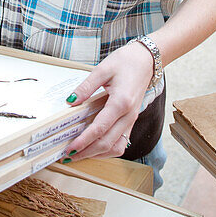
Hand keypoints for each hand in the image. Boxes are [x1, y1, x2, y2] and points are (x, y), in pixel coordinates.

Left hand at [62, 41, 154, 161]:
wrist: (146, 60)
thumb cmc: (126, 62)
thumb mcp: (102, 69)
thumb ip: (86, 87)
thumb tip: (70, 101)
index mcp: (121, 102)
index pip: (100, 128)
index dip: (84, 141)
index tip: (70, 148)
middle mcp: (129, 115)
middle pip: (107, 143)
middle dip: (87, 152)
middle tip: (69, 156)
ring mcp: (132, 120)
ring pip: (116, 147)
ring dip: (97, 154)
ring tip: (80, 155)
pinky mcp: (131, 121)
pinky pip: (121, 142)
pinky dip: (108, 150)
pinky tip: (94, 148)